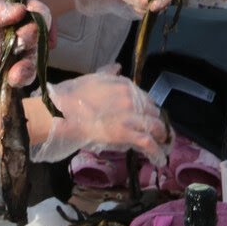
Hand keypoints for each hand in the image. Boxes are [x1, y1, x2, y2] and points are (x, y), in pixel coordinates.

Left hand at [0, 0, 39, 98]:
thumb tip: (20, 11)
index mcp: (5, 7)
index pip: (34, 17)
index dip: (41, 28)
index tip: (34, 38)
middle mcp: (3, 31)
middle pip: (29, 51)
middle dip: (27, 65)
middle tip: (15, 74)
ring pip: (11, 72)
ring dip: (4, 82)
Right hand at [32, 66, 171, 164]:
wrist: (63, 109)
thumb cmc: (74, 94)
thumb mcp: (94, 77)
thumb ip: (109, 72)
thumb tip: (118, 67)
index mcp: (125, 84)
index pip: (145, 98)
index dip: (148, 110)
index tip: (148, 117)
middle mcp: (132, 98)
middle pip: (154, 112)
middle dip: (157, 122)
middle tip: (158, 132)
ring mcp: (130, 116)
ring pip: (155, 126)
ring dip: (161, 136)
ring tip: (163, 144)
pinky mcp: (125, 133)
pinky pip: (147, 142)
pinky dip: (156, 151)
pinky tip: (159, 158)